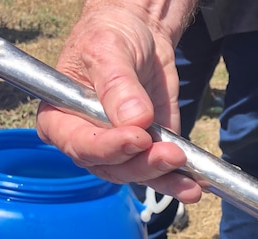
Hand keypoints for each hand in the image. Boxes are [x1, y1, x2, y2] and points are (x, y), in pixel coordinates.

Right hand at [36, 2, 202, 202]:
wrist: (140, 34)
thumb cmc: (110, 37)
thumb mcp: (108, 50)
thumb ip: (117, 84)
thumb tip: (134, 119)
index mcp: (61, 118)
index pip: (79, 144)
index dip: (107, 148)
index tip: (137, 138)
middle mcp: (87, 141)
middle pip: (111, 167)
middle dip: (143, 164)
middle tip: (172, 154)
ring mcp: (117, 150)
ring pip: (137, 174)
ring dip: (164, 178)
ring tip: (190, 182)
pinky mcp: (146, 151)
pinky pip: (159, 172)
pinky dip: (178, 180)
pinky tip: (196, 184)